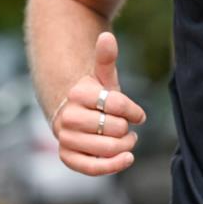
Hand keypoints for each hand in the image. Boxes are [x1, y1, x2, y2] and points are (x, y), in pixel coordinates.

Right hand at [52, 32, 146, 175]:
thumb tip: (107, 36)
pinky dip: (112, 165)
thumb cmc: (94, 98)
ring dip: (124, 146)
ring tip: (125, 141)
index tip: (137, 114)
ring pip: (107, 147)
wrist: (73, 116)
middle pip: (115, 128)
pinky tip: (126, 158)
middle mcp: (67, 117)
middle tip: (123, 127)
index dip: (134, 111)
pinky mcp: (67, 157)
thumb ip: (105, 58)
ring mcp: (65, 138)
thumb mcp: (102, 78)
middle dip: (126, 129)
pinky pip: (93, 167)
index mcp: (76, 94)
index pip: (118, 105)